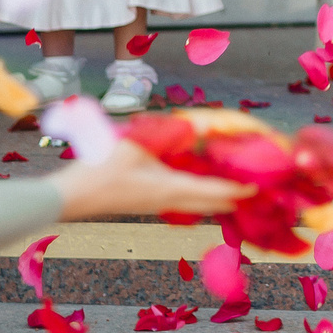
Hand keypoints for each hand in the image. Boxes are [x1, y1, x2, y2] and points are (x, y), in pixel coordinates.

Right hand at [49, 139, 246, 220]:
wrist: (71, 197)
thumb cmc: (100, 168)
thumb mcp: (136, 145)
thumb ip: (168, 136)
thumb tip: (200, 127)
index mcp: (170, 188)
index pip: (214, 192)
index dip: (239, 190)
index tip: (261, 186)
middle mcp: (169, 201)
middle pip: (211, 205)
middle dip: (235, 199)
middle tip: (258, 191)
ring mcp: (158, 205)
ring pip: (198, 206)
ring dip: (219, 199)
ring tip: (238, 190)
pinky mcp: (149, 203)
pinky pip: (185, 202)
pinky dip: (202, 196)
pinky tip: (204, 187)